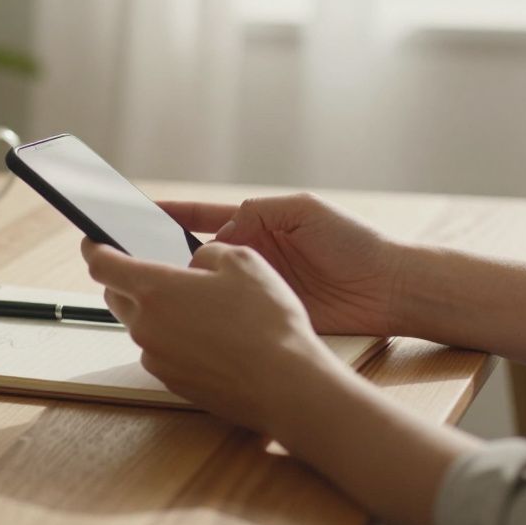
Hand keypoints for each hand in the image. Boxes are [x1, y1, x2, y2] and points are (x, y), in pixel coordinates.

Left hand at [81, 238, 346, 431]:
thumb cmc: (267, 322)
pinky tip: (207, 335)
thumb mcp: (242, 261)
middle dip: (126, 279)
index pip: (102, 263)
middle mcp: (145, 325)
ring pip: (138, 324)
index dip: (94, 246)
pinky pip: (159, 349)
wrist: (286, 385)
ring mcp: (156, 356)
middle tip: (154, 270)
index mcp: (154, 289)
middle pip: (115, 295)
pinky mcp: (171, 380)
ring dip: (153, 310)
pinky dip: (171, 336)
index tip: (92, 240)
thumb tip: (194, 262)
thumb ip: (205, 252)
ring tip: (196, 304)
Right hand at [160, 194, 403, 336]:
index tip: (139, 213)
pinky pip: (231, 312)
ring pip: (210, 285)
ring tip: (153, 284)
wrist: (389, 289)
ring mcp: (258, 287)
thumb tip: (220, 232)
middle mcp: (253, 255)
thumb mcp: (304, 210)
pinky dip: (209, 314)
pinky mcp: (267, 314)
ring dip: (185, 285)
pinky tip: (189, 314)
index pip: (204, 218)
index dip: (173, 215)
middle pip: (198, 254)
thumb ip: (259, 212)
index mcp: (258, 225)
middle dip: (167, 254)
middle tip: (135, 256)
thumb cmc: (354, 243)